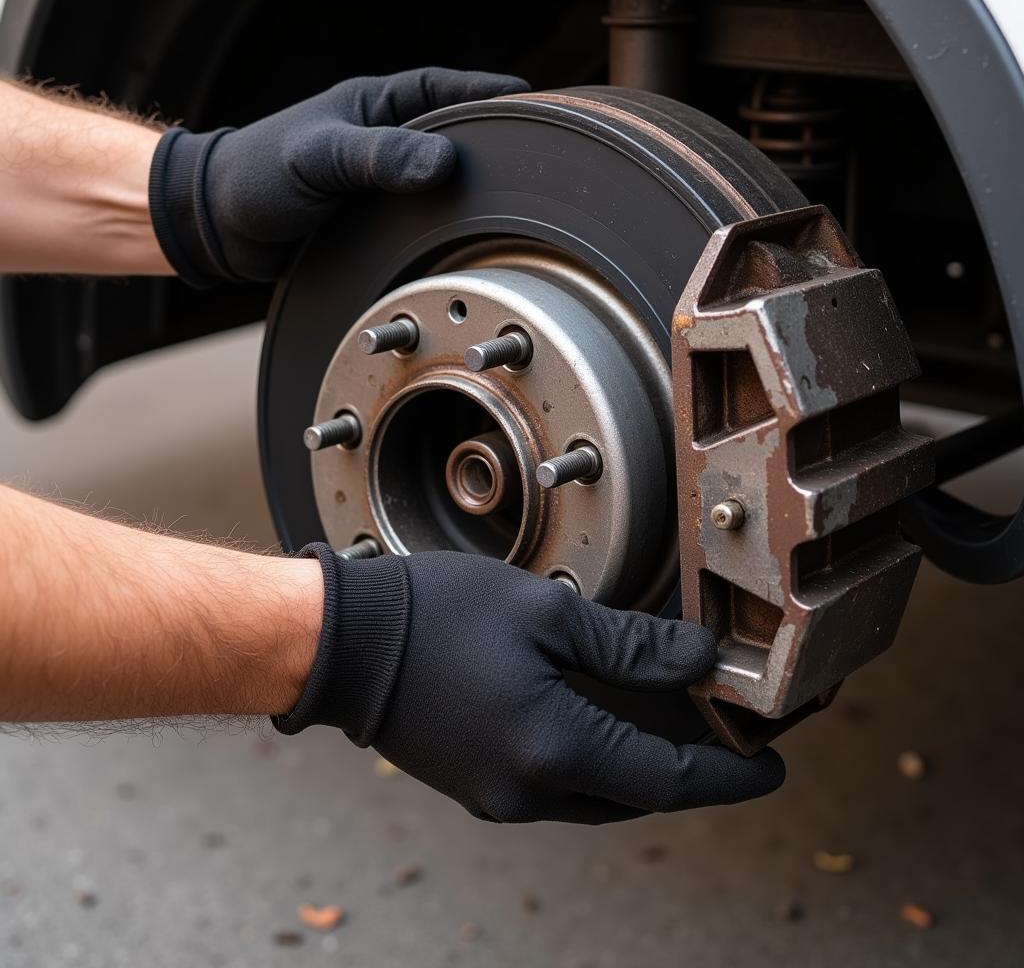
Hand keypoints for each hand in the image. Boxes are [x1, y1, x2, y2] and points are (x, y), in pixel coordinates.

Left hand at [148, 67, 528, 285]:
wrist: (219, 228)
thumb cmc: (255, 178)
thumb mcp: (319, 159)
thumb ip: (378, 158)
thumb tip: (442, 162)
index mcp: (374, 107)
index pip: (444, 90)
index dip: (489, 95)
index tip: (534, 102)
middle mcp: (382, 140)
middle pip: (453, 134)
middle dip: (492, 143)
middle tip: (537, 154)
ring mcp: (380, 179)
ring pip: (440, 179)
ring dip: (470, 188)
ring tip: (514, 198)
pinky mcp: (374, 217)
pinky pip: (421, 214)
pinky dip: (444, 221)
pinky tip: (465, 235)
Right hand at [275, 546, 784, 823]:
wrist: (343, 641)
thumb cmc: (433, 616)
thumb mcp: (547, 613)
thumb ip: (631, 645)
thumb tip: (697, 659)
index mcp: (552, 750)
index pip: (671, 779)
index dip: (731, 775)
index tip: (772, 764)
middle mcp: (527, 791)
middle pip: (639, 793)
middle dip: (693, 769)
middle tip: (733, 733)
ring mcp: (498, 795)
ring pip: (600, 792)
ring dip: (645, 764)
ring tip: (683, 722)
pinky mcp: (479, 783)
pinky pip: (560, 783)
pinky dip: (600, 759)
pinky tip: (615, 719)